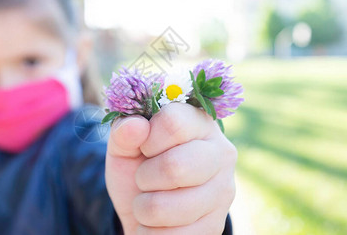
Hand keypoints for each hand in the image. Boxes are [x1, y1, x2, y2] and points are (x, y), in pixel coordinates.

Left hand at [105, 103, 236, 234]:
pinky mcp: (216, 225)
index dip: (148, 139)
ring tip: (150, 200)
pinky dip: (150, 232)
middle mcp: (220, 153)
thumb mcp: (124, 146)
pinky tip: (160, 222)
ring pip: (165, 206)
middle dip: (145, 177)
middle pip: (174, 167)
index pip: (173, 123)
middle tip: (145, 178)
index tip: (145, 148)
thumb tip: (134, 125)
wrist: (144, 210)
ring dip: (144, 208)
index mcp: (199, 123)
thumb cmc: (138, 168)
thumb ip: (124, 132)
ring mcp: (223, 191)